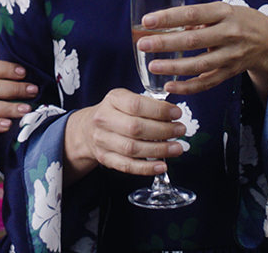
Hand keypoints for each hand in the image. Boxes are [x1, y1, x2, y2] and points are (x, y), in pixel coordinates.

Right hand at [63, 88, 186, 182]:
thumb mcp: (125, 99)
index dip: (159, 111)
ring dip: (159, 150)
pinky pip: (127, 166)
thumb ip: (146, 104)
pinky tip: (162, 166)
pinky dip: (147, 168)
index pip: (136, 105)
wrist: (87, 129)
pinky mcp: (105, 158)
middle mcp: (104, 119)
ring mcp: (102, 140)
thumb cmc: (115, 112)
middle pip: (135, 128)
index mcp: (112, 100)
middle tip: (180, 131)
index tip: (177, 114)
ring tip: (177, 148)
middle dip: (163, 131)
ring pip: (132, 148)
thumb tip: (173, 114)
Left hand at [137, 1, 267, 98]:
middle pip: (193, 40)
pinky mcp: (230, 72)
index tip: (147, 21)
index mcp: (224, 12)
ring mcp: (231, 55)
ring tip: (152, 65)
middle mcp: (229, 34)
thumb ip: (197, 17)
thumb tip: (164, 24)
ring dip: (174, 67)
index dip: (169, 18)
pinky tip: (169, 86)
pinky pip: (207, 82)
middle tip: (143, 44)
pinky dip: (188, 87)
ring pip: (199, 64)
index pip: (192, 13)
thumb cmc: (237, 20)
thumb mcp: (222, 10)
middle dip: (166, 43)